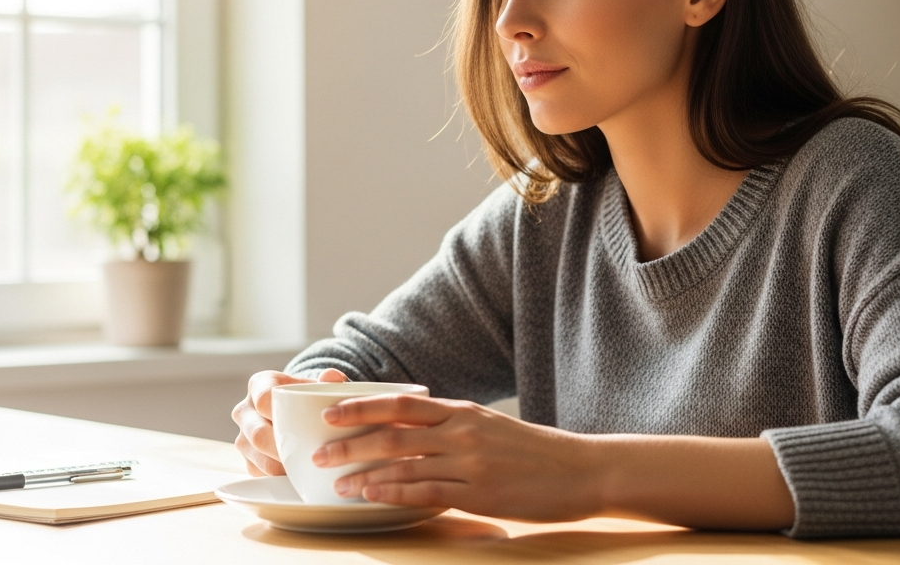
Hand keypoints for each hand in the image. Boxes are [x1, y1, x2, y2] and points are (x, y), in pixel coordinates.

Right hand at [232, 368, 349, 475]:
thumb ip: (330, 380)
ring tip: (307, 468)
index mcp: (259, 385)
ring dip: (282, 466)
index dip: (280, 413)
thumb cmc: (309, 397)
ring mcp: (243, 436)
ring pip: (257, 456)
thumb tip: (333, 377)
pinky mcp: (247, 459)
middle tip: (309, 456)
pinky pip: (259, 472)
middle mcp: (245, 410)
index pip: (263, 399)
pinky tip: (298, 476)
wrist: (298, 413)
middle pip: (258, 433)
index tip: (300, 424)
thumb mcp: (319, 385)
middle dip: (284, 448)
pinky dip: (279, 476)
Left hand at [311, 395, 602, 520]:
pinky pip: (426, 492)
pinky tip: (372, 497)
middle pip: (392, 431)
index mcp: (461, 411)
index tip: (329, 412)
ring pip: (403, 462)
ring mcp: (470, 463)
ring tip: (336, 481)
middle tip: (318, 453)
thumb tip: (410, 434)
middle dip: (349, 442)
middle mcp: (461, 431)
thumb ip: (451, 427)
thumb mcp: (489, 427)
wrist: (582, 470)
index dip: (361, 406)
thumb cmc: (534, 452)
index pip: (400, 402)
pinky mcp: (479, 494)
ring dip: (363, 472)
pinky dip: (393, 493)